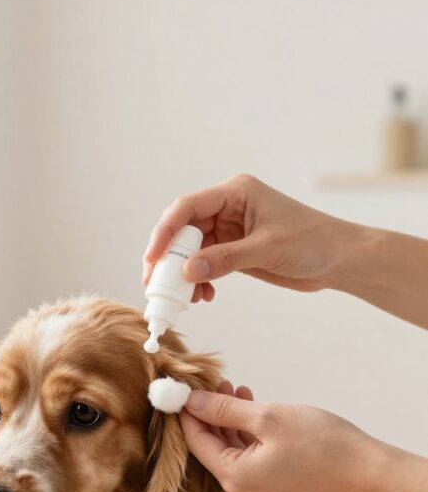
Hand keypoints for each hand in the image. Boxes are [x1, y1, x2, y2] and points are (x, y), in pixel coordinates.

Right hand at [143, 175, 356, 302]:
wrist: (338, 259)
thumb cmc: (312, 242)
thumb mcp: (267, 249)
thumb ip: (225, 259)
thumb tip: (187, 272)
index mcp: (235, 193)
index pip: (187, 208)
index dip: (165, 233)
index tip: (153, 259)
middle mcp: (228, 208)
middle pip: (184, 230)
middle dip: (169, 258)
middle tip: (156, 285)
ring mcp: (230, 231)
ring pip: (192, 251)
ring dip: (184, 274)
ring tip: (184, 298)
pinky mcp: (235, 252)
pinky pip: (206, 265)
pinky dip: (200, 281)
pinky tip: (204, 296)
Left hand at [180, 383, 372, 491]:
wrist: (367, 474)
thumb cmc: (322, 445)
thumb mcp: (268, 418)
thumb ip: (225, 410)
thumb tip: (192, 401)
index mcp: (234, 478)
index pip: (196, 442)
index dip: (188, 413)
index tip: (183, 388)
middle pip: (212, 448)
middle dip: (210, 413)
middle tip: (215, 382)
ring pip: (231, 451)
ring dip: (230, 420)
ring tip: (235, 389)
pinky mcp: (274, 489)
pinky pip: (249, 459)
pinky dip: (247, 434)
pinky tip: (251, 408)